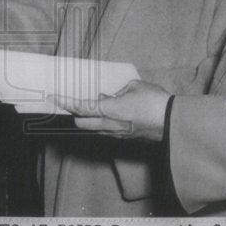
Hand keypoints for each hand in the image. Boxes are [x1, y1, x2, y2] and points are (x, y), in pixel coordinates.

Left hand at [53, 79, 169, 141]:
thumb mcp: (133, 87)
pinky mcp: (124, 139)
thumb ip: (117, 93)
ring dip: (88, 119)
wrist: (172, 122)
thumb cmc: (155, 101)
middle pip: (81, 122)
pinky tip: (108, 113)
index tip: (52, 97)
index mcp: (109, 110)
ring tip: (91, 107)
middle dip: (74, 113)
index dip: (65, 102)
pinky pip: (105, 131)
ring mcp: (116, 134)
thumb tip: (109, 99)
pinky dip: (101, 123)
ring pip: (93, 129)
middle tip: (70, 103)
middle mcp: (109, 125)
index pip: (81, 106)